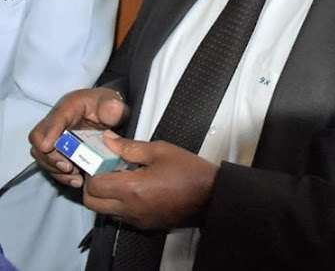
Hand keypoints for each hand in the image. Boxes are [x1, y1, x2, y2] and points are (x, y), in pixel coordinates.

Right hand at [29, 88, 127, 187]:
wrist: (108, 115)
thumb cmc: (108, 106)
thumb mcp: (114, 103)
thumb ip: (114, 106)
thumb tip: (113, 109)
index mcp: (69, 106)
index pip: (55, 117)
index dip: (50, 132)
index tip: (48, 147)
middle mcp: (56, 122)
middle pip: (39, 139)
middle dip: (50, 156)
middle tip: (68, 167)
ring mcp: (54, 138)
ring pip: (42, 155)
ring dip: (55, 169)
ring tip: (76, 177)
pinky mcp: (57, 153)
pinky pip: (51, 166)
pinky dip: (62, 176)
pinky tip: (77, 181)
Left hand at [83, 132, 218, 229]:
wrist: (211, 194)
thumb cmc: (190, 172)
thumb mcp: (160, 150)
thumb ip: (130, 146)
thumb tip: (108, 140)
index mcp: (132, 189)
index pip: (94, 185)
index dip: (94, 171)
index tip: (103, 160)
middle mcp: (130, 208)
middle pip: (92, 203)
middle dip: (94, 185)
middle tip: (108, 170)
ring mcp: (136, 219)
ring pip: (105, 211)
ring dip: (107, 196)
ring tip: (125, 177)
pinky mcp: (144, 225)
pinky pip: (121, 216)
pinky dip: (120, 204)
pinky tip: (137, 189)